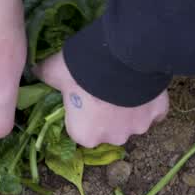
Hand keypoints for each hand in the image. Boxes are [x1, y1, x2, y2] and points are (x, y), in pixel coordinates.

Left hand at [36, 52, 168, 147]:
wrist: (121, 57)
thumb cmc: (82, 70)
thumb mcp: (54, 70)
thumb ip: (45, 76)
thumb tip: (36, 72)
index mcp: (84, 134)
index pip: (81, 130)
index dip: (81, 113)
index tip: (81, 97)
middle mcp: (112, 138)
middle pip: (109, 129)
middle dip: (107, 114)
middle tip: (103, 89)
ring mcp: (138, 127)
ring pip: (132, 121)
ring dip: (129, 109)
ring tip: (124, 84)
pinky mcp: (158, 113)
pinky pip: (155, 112)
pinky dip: (150, 103)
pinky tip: (143, 88)